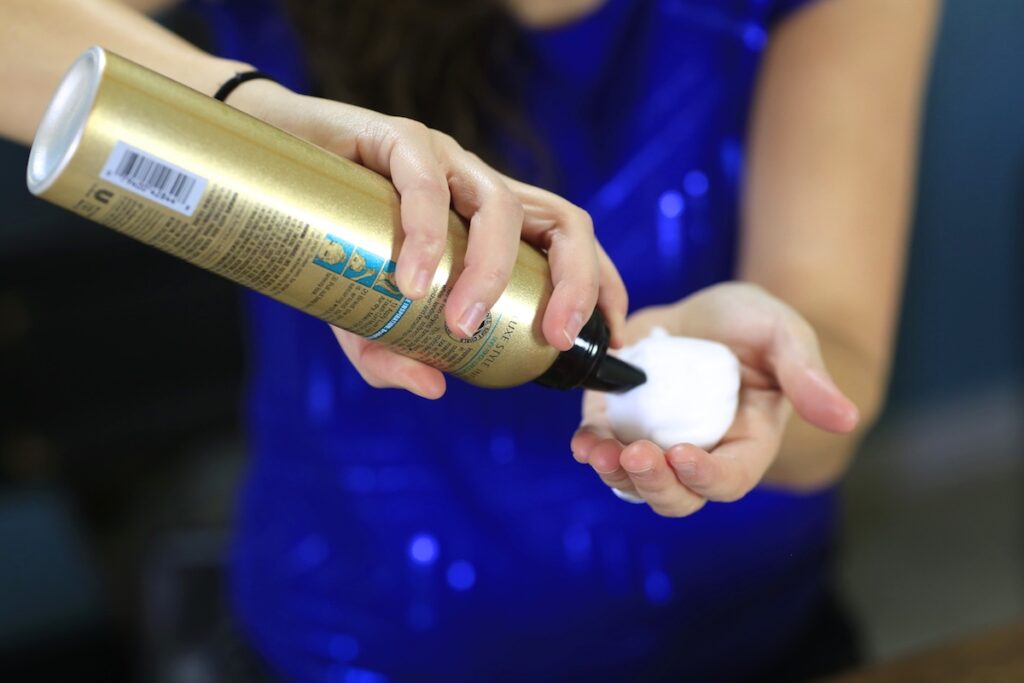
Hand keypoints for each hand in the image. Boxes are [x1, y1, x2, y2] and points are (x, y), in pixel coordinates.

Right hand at [229, 80, 626, 397]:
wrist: (264, 173)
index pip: (570, 245)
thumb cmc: (329, 243)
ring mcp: (444, 161)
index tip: (608, 341)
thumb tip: (435, 388)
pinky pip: (427, 181)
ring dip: (491, 271)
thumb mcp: (362, 317)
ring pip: (501, 205)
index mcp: (491, 224)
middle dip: (576, 283)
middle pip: (564, 222)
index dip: (601, 287)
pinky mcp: (395, 139)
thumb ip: (394, 355)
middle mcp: (479, 188)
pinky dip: (426, 233)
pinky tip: (411, 280)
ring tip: (457, 324)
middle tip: (549, 339)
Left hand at [570, 282, 858, 516]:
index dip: (706, 477)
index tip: (682, 455)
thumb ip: (807, 375)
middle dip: (654, 484)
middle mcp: (699, 454)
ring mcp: (657, 441)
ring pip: (633, 483)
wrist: (708, 309)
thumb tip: (846, 418)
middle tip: (636, 456)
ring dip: (614, 474)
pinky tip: (583, 440)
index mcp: (746, 444)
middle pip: (677, 496)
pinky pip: (604, 448)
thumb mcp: (784, 335)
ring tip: (596, 451)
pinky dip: (590, 448)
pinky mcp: (622, 421)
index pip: (729, 480)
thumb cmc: (754, 324)